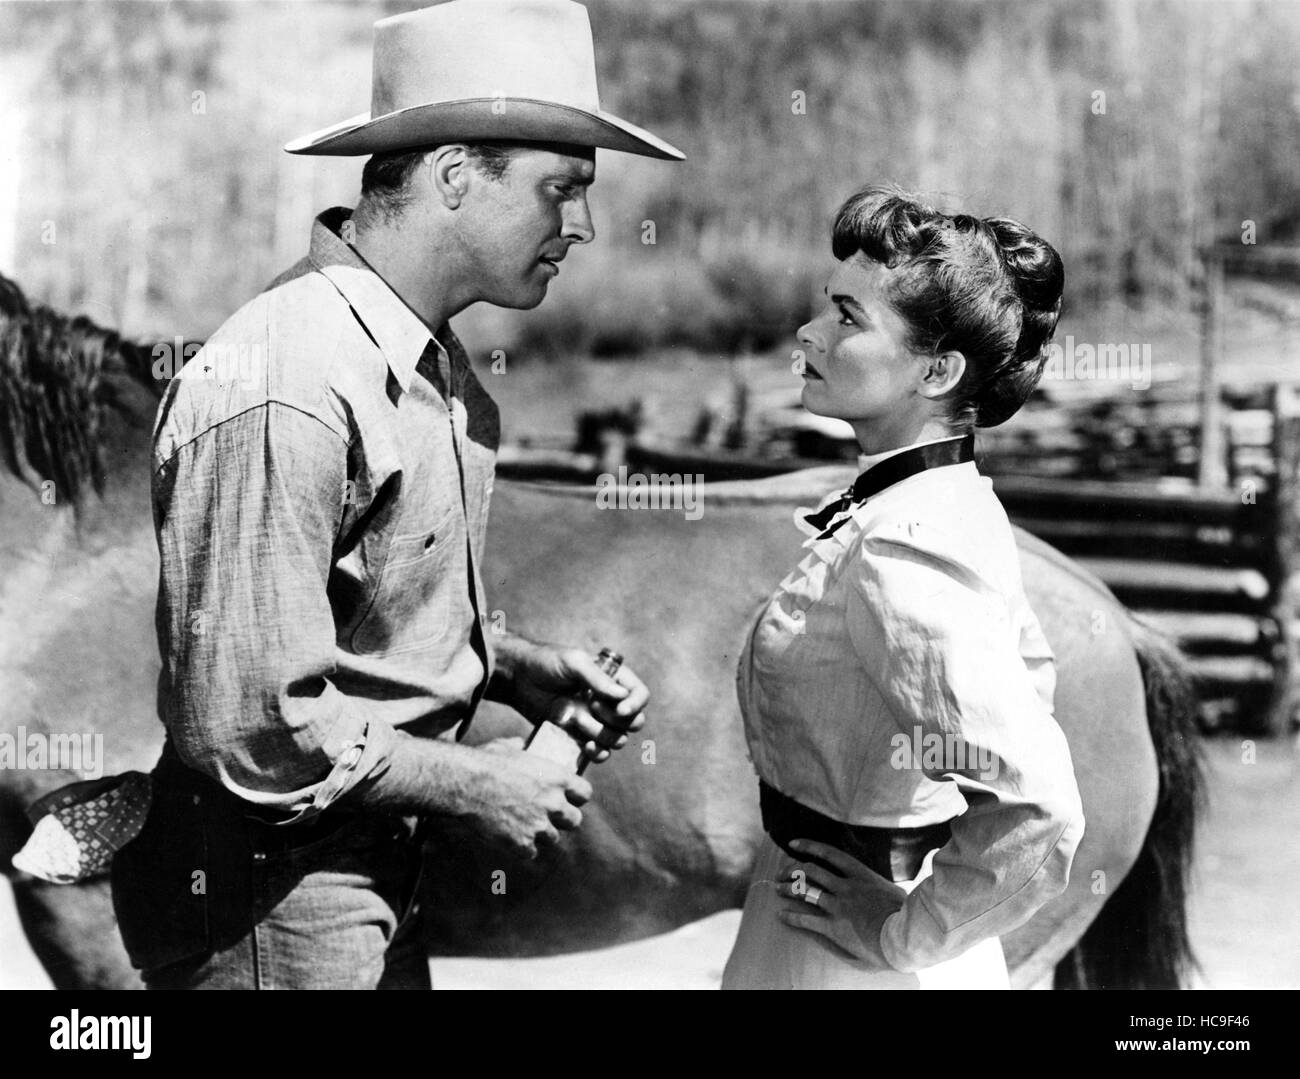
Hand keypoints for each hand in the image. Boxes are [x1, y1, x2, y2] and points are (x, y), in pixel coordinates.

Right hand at [466, 738, 593, 858]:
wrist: (465, 784)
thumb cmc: (485, 761)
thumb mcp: (508, 747)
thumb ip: (521, 747)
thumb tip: (521, 744)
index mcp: (557, 777)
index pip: (585, 793)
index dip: (576, 796)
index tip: (568, 797)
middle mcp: (554, 802)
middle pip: (574, 820)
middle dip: (562, 819)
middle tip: (548, 816)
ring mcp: (539, 825)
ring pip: (552, 838)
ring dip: (540, 834)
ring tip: (523, 825)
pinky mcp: (522, 842)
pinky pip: (531, 852)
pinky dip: (522, 847)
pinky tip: (511, 838)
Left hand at [510, 644, 648, 765]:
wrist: (518, 678)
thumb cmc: (546, 662)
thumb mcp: (573, 662)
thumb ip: (597, 678)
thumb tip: (622, 696)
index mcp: (613, 679)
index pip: (640, 695)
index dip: (635, 705)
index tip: (619, 709)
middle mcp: (609, 702)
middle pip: (634, 722)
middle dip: (616, 720)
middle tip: (592, 707)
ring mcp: (595, 721)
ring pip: (617, 740)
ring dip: (600, 734)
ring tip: (576, 719)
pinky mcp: (580, 737)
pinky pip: (600, 754)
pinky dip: (598, 754)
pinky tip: (584, 746)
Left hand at [775, 838, 906, 967]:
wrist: (901, 936)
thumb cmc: (904, 914)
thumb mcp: (894, 892)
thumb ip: (881, 886)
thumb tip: (886, 886)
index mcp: (860, 875)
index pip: (829, 854)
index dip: (809, 846)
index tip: (793, 844)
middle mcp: (845, 887)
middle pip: (810, 871)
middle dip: (792, 870)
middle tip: (781, 873)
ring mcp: (837, 906)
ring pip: (805, 892)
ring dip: (788, 889)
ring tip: (777, 889)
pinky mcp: (833, 927)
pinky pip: (806, 919)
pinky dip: (792, 917)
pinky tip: (782, 915)